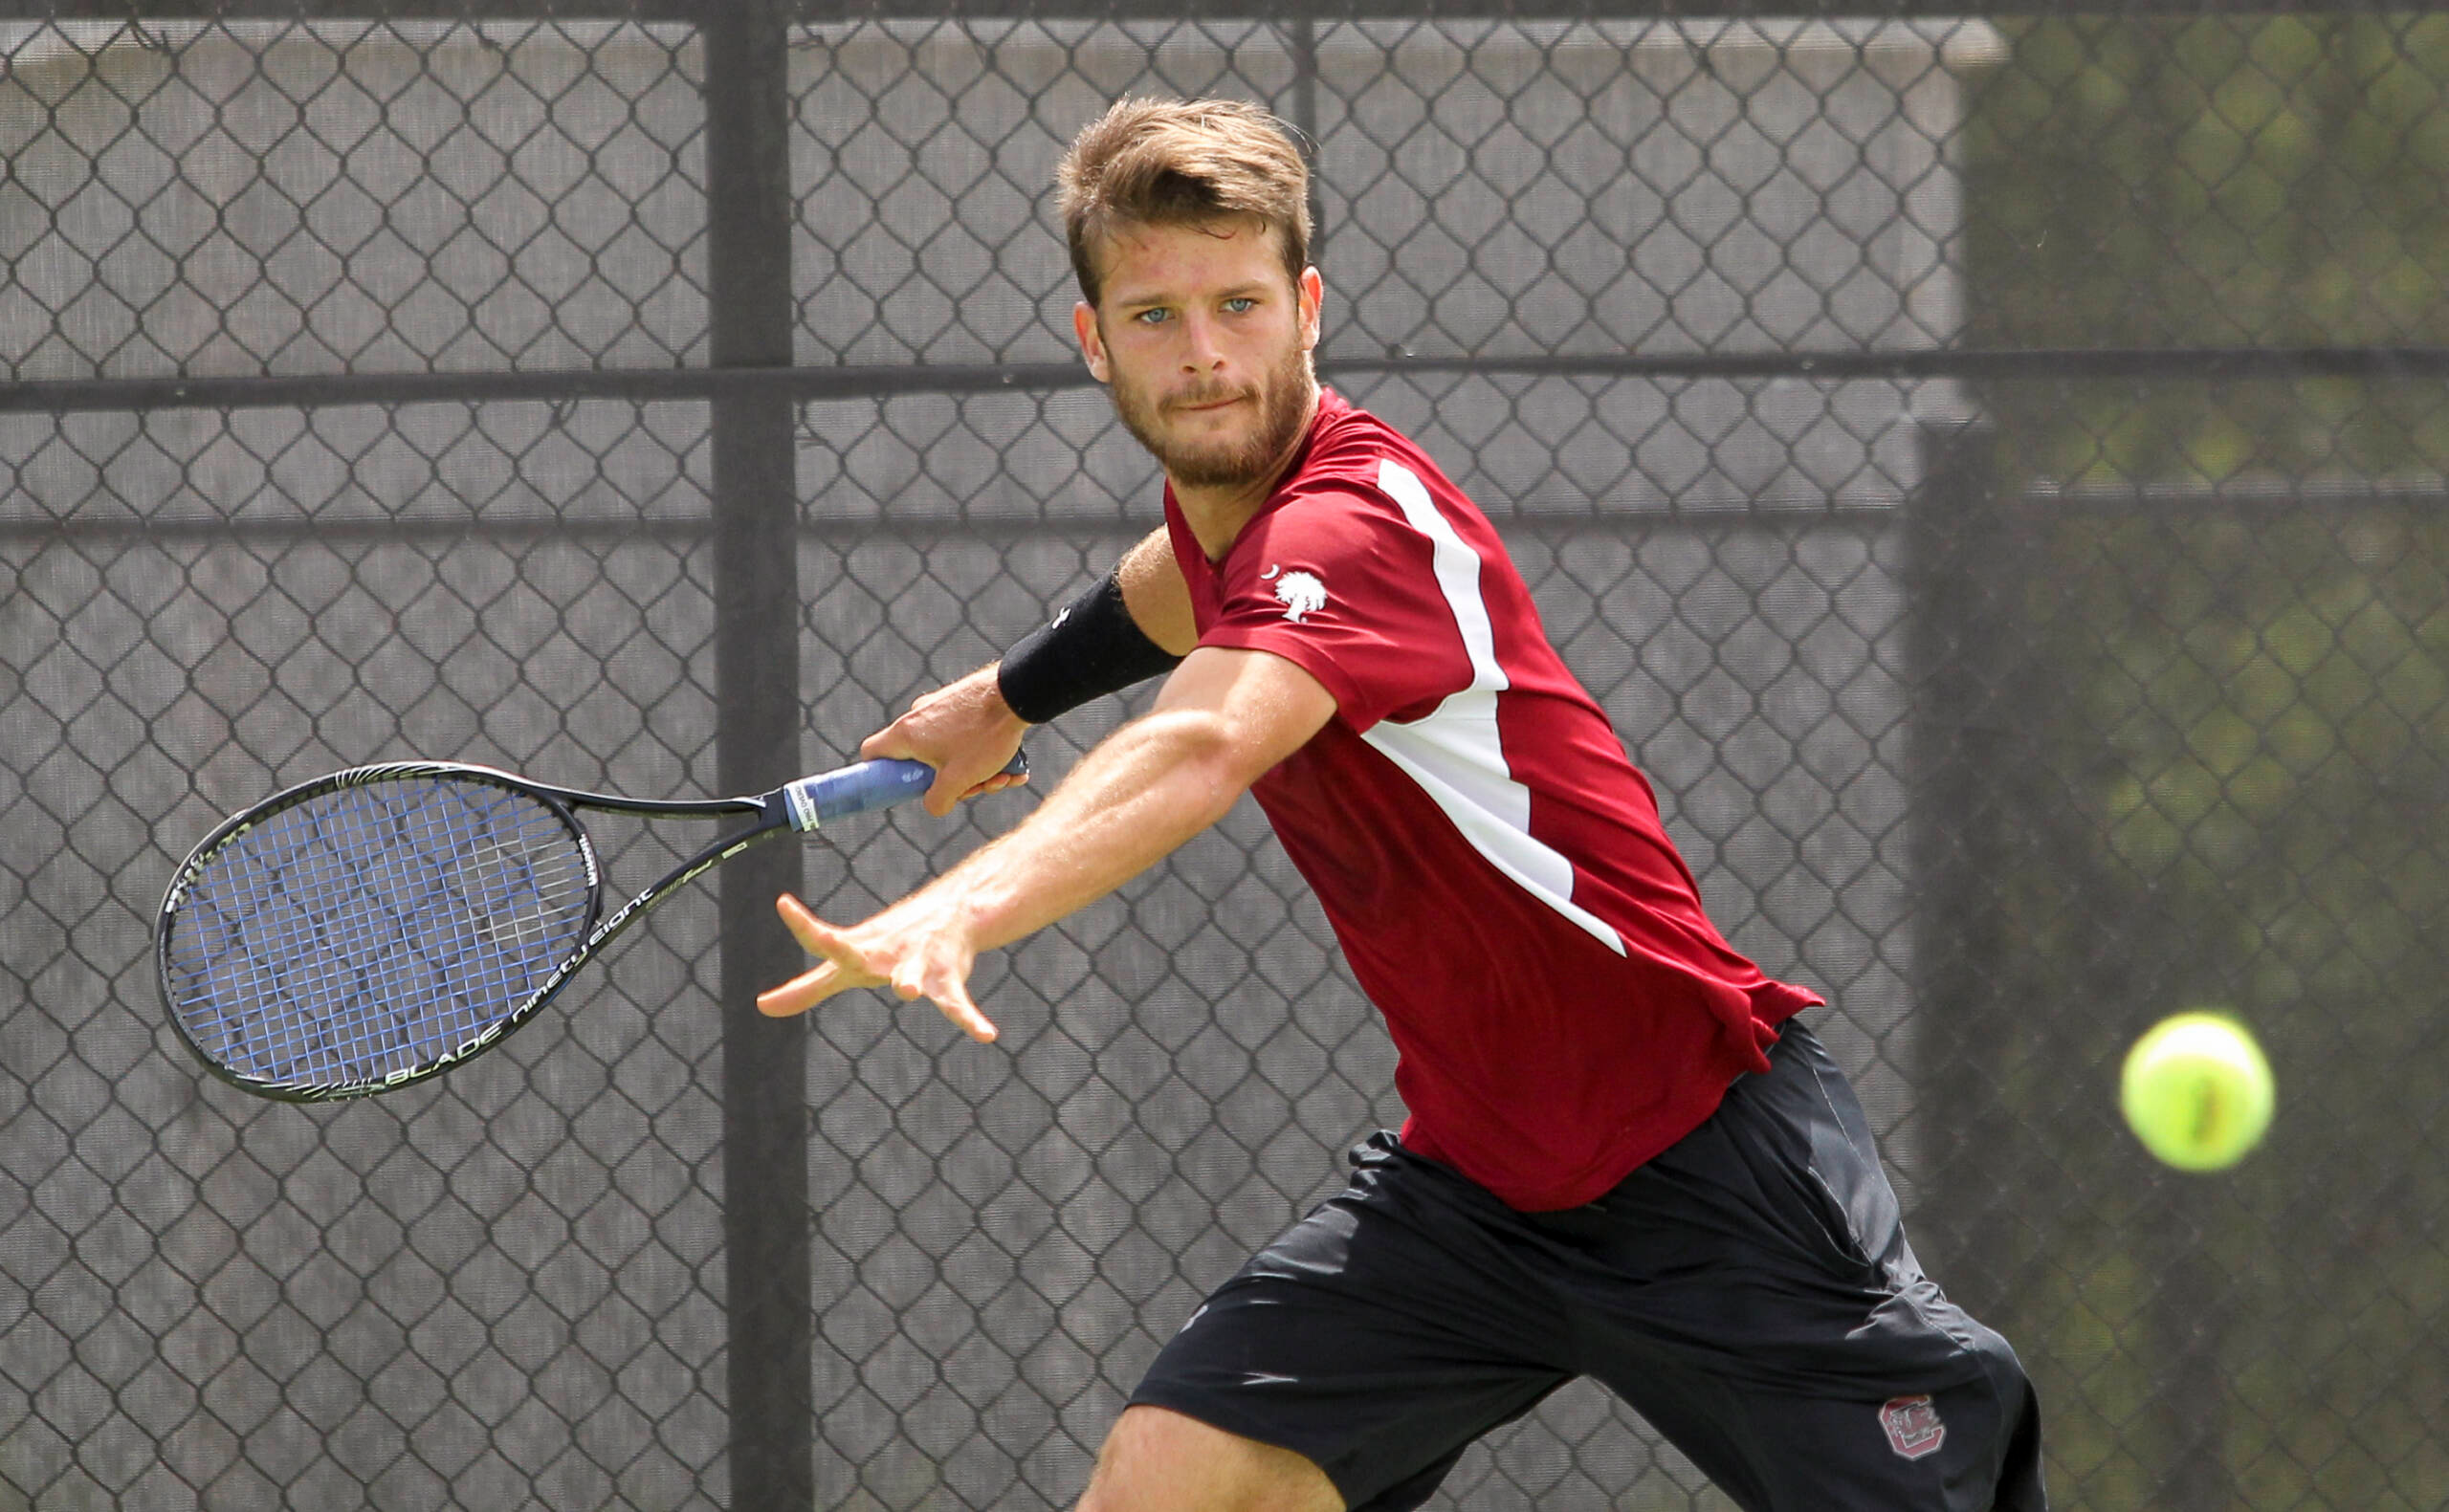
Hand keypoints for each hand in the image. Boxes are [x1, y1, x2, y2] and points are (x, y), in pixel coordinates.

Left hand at [756, 893, 998, 1042]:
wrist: (948, 914)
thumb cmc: (885, 947)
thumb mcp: (844, 969)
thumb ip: (806, 989)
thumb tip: (761, 1007)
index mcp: (857, 951)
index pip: (824, 939)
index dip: (802, 924)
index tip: (782, 902)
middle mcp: (884, 955)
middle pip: (861, 957)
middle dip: (842, 950)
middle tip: (827, 941)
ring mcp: (916, 964)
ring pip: (913, 976)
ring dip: (910, 982)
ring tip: (908, 992)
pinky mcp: (947, 978)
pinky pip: (958, 1003)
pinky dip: (972, 1019)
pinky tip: (988, 1035)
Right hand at [862, 665, 1031, 815]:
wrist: (1017, 693)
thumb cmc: (983, 736)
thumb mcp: (958, 780)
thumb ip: (937, 801)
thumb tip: (934, 804)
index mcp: (905, 733)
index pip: (872, 753)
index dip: (879, 773)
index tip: (903, 786)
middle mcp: (917, 716)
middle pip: (919, 760)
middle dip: (950, 781)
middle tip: (976, 787)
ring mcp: (939, 707)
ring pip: (948, 751)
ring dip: (976, 772)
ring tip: (1004, 776)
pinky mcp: (961, 703)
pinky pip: (965, 737)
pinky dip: (985, 754)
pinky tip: (1013, 768)